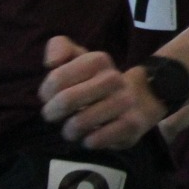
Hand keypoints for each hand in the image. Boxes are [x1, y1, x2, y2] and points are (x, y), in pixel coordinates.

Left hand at [38, 36, 164, 148]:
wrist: (143, 98)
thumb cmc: (98, 81)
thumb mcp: (80, 58)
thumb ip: (60, 48)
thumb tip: (51, 63)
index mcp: (98, 60)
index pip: (57, 78)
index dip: (46, 92)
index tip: (50, 97)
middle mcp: (113, 79)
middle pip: (67, 100)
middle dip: (52, 113)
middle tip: (55, 116)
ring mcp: (124, 102)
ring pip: (80, 123)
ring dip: (69, 131)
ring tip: (71, 129)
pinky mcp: (131, 125)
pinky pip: (97, 139)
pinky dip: (88, 141)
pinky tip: (90, 136)